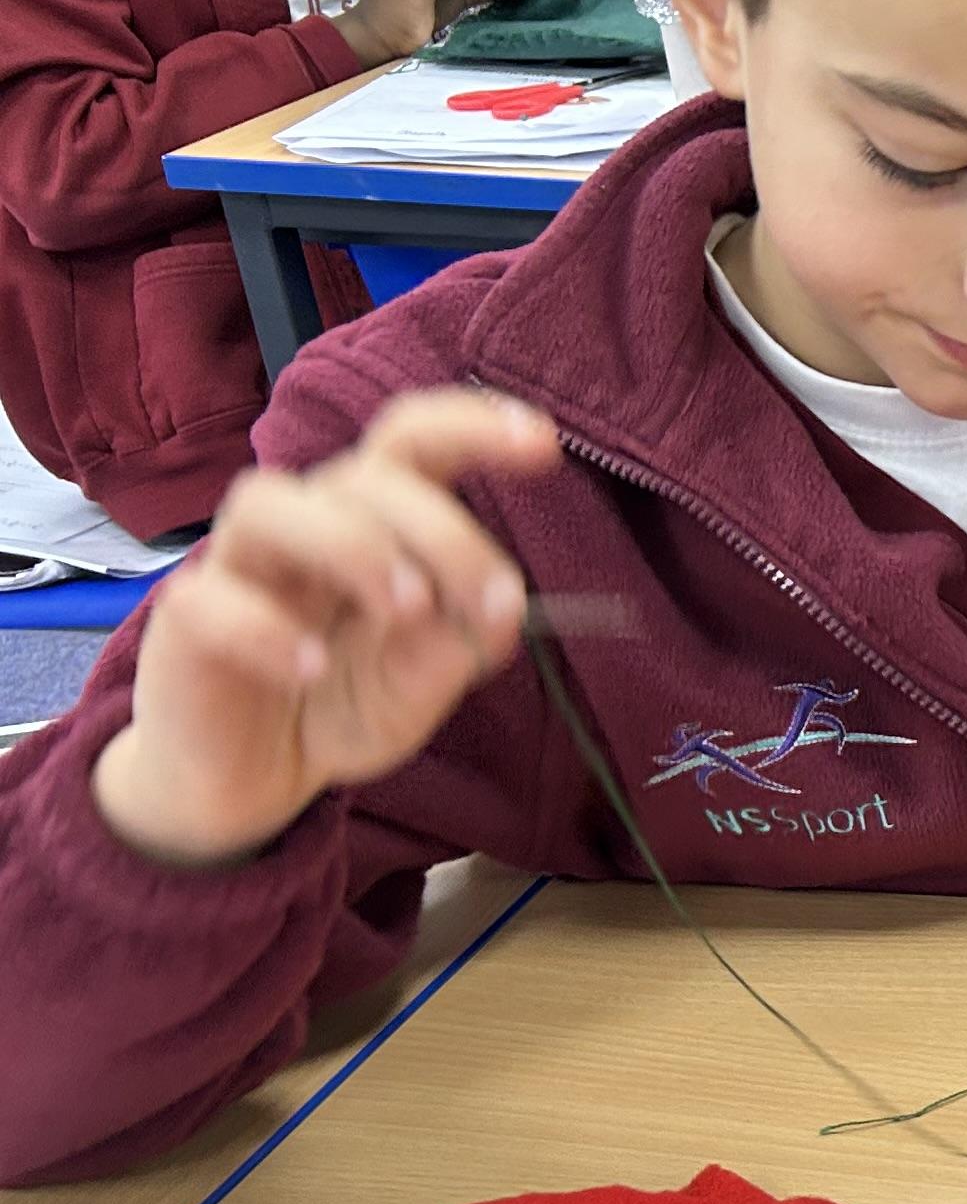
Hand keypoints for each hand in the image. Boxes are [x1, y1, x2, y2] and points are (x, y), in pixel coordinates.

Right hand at [87, 389, 556, 868]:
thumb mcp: (416, 689)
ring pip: (270, 501)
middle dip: (443, 531)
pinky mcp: (184, 621)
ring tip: (406, 611)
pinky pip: (212, 599)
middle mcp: (304, 525)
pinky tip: (313, 670)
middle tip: (491, 602)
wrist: (249, 778)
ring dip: (353, 546)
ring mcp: (237, 565)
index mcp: (372, 522)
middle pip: (364, 475)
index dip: (472, 425)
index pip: (412, 442)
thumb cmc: (336, 704)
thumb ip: (455, 651)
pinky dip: (269, 631)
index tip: (544, 445)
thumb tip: (499, 613)